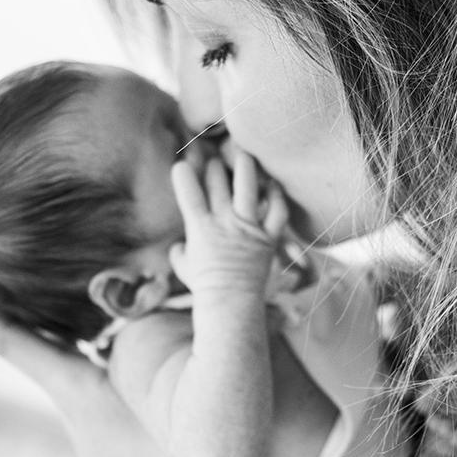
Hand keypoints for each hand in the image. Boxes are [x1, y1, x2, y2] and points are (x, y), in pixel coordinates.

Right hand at [170, 150, 287, 295]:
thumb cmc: (204, 286)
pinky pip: (277, 210)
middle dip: (214, 163)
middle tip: (214, 157)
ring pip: (248, 186)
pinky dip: (276, 195)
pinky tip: (272, 184)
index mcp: (200, 227)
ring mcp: (248, 227)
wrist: (231, 303)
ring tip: (243, 153)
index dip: (183, 173)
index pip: (188, 192)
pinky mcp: (269, 237)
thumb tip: (180, 244)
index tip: (181, 164)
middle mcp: (224, 222)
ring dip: (244, 165)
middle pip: (218, 180)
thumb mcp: (183, 266)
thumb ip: (179, 250)